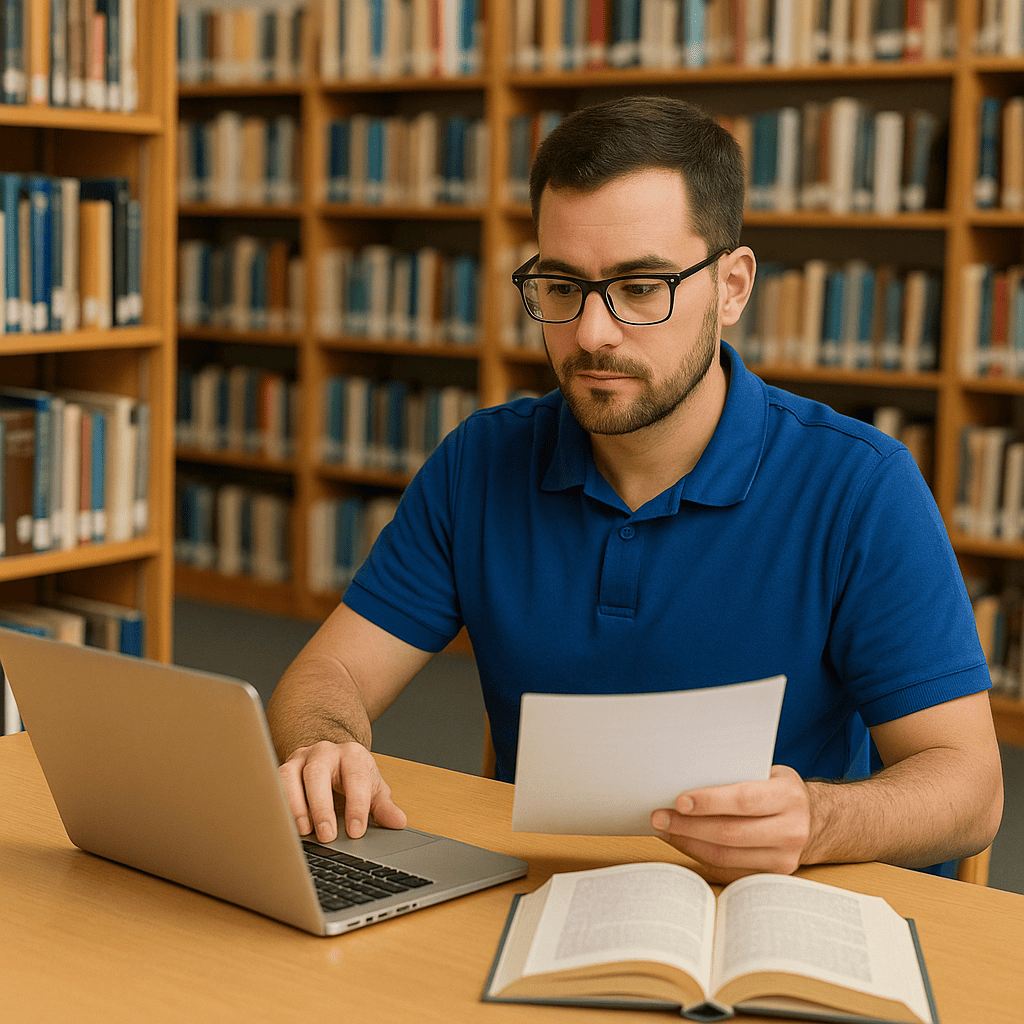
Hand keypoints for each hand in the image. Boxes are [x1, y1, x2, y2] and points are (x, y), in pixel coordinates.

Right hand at [278, 740, 406, 841]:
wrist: (332, 757)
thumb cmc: (353, 776)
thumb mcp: (372, 788)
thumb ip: (384, 806)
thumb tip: (398, 822)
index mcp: (352, 754)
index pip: (355, 778)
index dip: (357, 806)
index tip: (356, 831)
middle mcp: (324, 751)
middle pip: (318, 774)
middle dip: (322, 806)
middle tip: (327, 835)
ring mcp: (301, 758)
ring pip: (290, 776)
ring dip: (296, 806)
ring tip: (304, 832)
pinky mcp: (284, 768)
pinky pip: (275, 784)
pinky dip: (280, 804)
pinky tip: (285, 825)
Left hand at [651, 765, 811, 883]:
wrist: (809, 819)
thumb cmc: (774, 788)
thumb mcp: (764, 772)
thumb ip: (734, 776)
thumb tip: (682, 779)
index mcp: (789, 796)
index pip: (744, 800)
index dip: (709, 801)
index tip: (678, 801)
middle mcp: (792, 830)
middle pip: (730, 833)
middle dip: (689, 825)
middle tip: (659, 816)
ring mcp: (784, 859)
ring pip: (726, 856)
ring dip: (688, 842)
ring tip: (664, 829)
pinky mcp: (771, 877)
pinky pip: (727, 869)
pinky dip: (699, 855)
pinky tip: (681, 841)